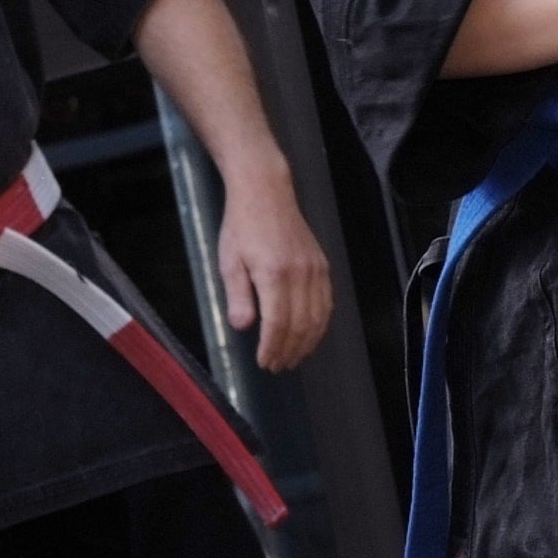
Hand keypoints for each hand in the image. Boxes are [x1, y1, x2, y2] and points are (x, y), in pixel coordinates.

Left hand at [217, 164, 333, 371]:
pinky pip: (327, 303)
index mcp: (274, 274)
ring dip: (307, 343)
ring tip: (293, 358)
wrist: (266, 192)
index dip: (272, 348)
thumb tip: (243, 328)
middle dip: (289, 351)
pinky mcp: (322, 265)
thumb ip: (237, 296)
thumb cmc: (242, 226)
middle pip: (300, 325)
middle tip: (277, 366)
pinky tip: (310, 335)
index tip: (264, 363)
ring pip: (318, 318)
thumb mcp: (229, 261)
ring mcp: (315, 270)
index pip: (277, 324)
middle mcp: (300, 274)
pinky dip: (321, 325)